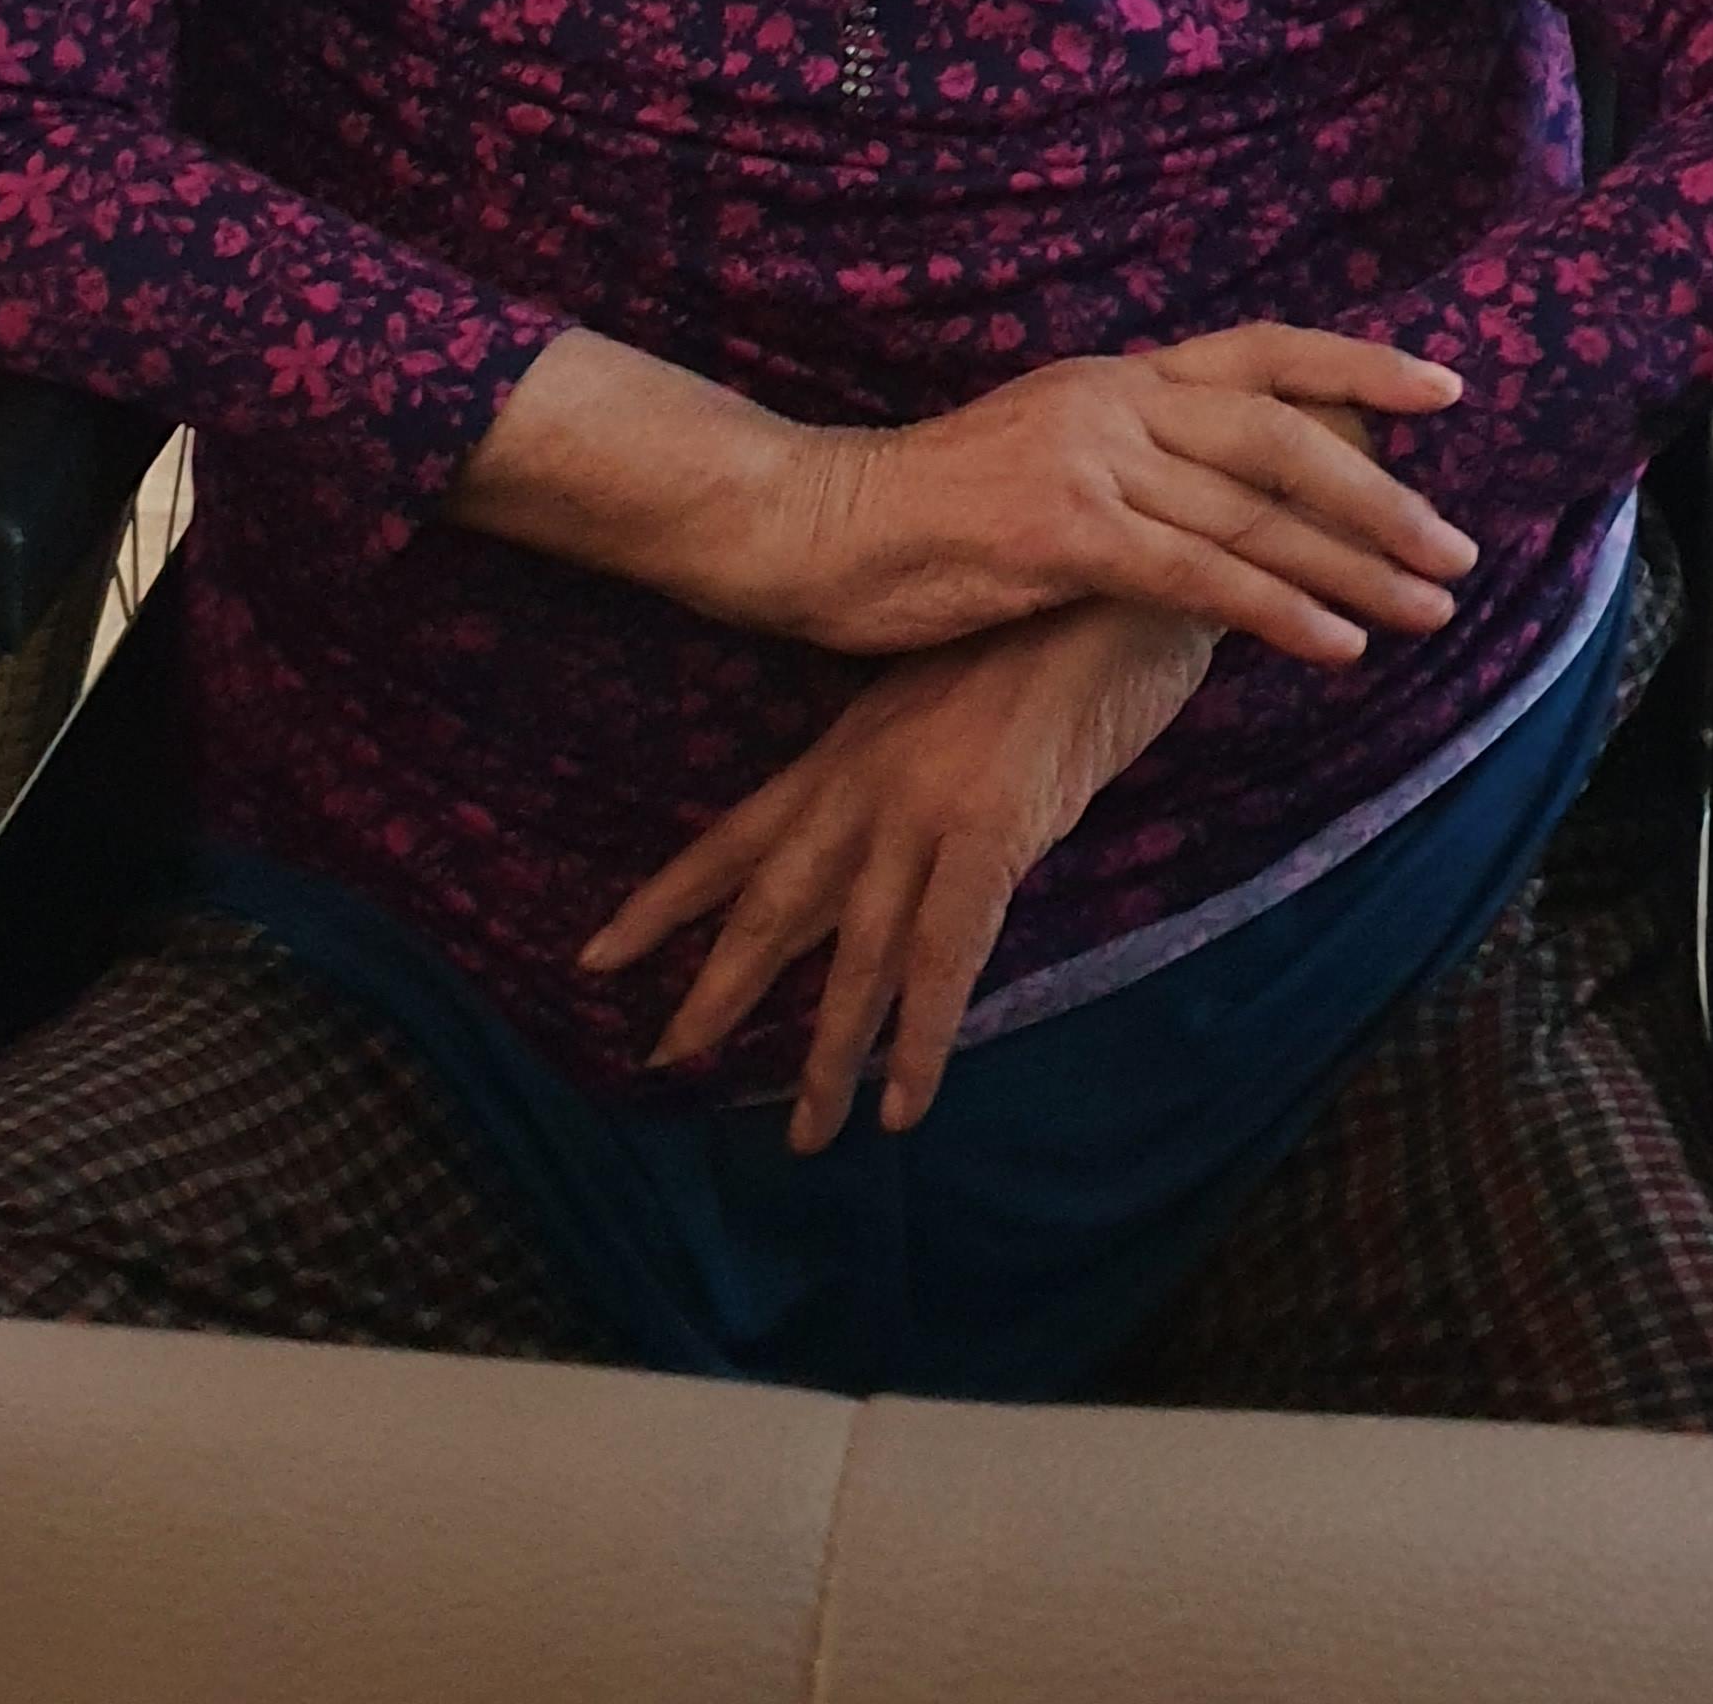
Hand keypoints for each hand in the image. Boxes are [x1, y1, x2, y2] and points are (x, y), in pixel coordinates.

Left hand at [582, 604, 1212, 1151]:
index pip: (736, 837)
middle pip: (773, 902)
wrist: (1115, 573)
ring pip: (854, 952)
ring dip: (827, 1052)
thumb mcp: (950, 701)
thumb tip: (893, 844)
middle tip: (663, 1060)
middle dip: (718, 988)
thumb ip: (911, 774)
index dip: (669, 901)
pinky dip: (922, 1036)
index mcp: (849, 749)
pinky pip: (944, 954)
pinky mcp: (992, 827)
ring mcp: (923, 805)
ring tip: (803, 1138)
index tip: (598, 957)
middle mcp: (866, 781)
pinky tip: (904, 1107)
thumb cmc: (1052, 630)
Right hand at [759, 324, 1474, 665]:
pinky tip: (1336, 646)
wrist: (810, 524)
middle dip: (1383, 497)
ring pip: (1255, 514)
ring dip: (1355, 567)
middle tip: (1459, 551)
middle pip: (1283, 438)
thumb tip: (1224, 496)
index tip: (1445, 387)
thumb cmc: (920, 508)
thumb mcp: (1036, 451)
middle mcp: (1114, 403)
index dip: (1358, 364)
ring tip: (1429, 608)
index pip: (1261, 352)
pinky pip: (1199, 577)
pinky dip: (1279, 611)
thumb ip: (1129, 458)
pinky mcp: (1064, 535)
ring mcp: (1090, 464)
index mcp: (1113, 378)